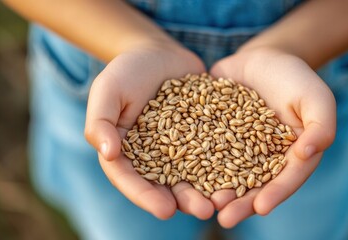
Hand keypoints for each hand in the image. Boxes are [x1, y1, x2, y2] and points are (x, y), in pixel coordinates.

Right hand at [84, 42, 214, 219]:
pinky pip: (217, 153)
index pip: (131, 180)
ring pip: (195, 176)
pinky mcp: (203, 138)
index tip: (165, 210)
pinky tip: (246, 173)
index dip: (146, 197)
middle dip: (186, 201)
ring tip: (228, 200)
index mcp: (125, 154)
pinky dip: (229, 165)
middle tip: (205, 211)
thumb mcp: (108, 89)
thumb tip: (108, 153)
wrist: (160, 53)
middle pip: (167, 185)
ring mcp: (181, 150)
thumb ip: (101, 121)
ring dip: (211, 191)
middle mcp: (154, 158)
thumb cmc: (127, 70)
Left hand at [209, 47, 335, 227]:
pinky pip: (201, 151)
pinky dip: (192, 164)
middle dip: (240, 204)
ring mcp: (235, 150)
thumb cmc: (296, 78)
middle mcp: (262, 160)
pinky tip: (178, 176)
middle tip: (225, 219)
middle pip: (252, 187)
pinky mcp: (213, 136)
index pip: (285, 180)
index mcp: (290, 158)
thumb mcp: (315, 96)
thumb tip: (309, 152)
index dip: (274, 194)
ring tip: (202, 206)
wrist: (263, 58)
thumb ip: (321, 124)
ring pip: (224, 175)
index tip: (262, 208)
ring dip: (213, 193)